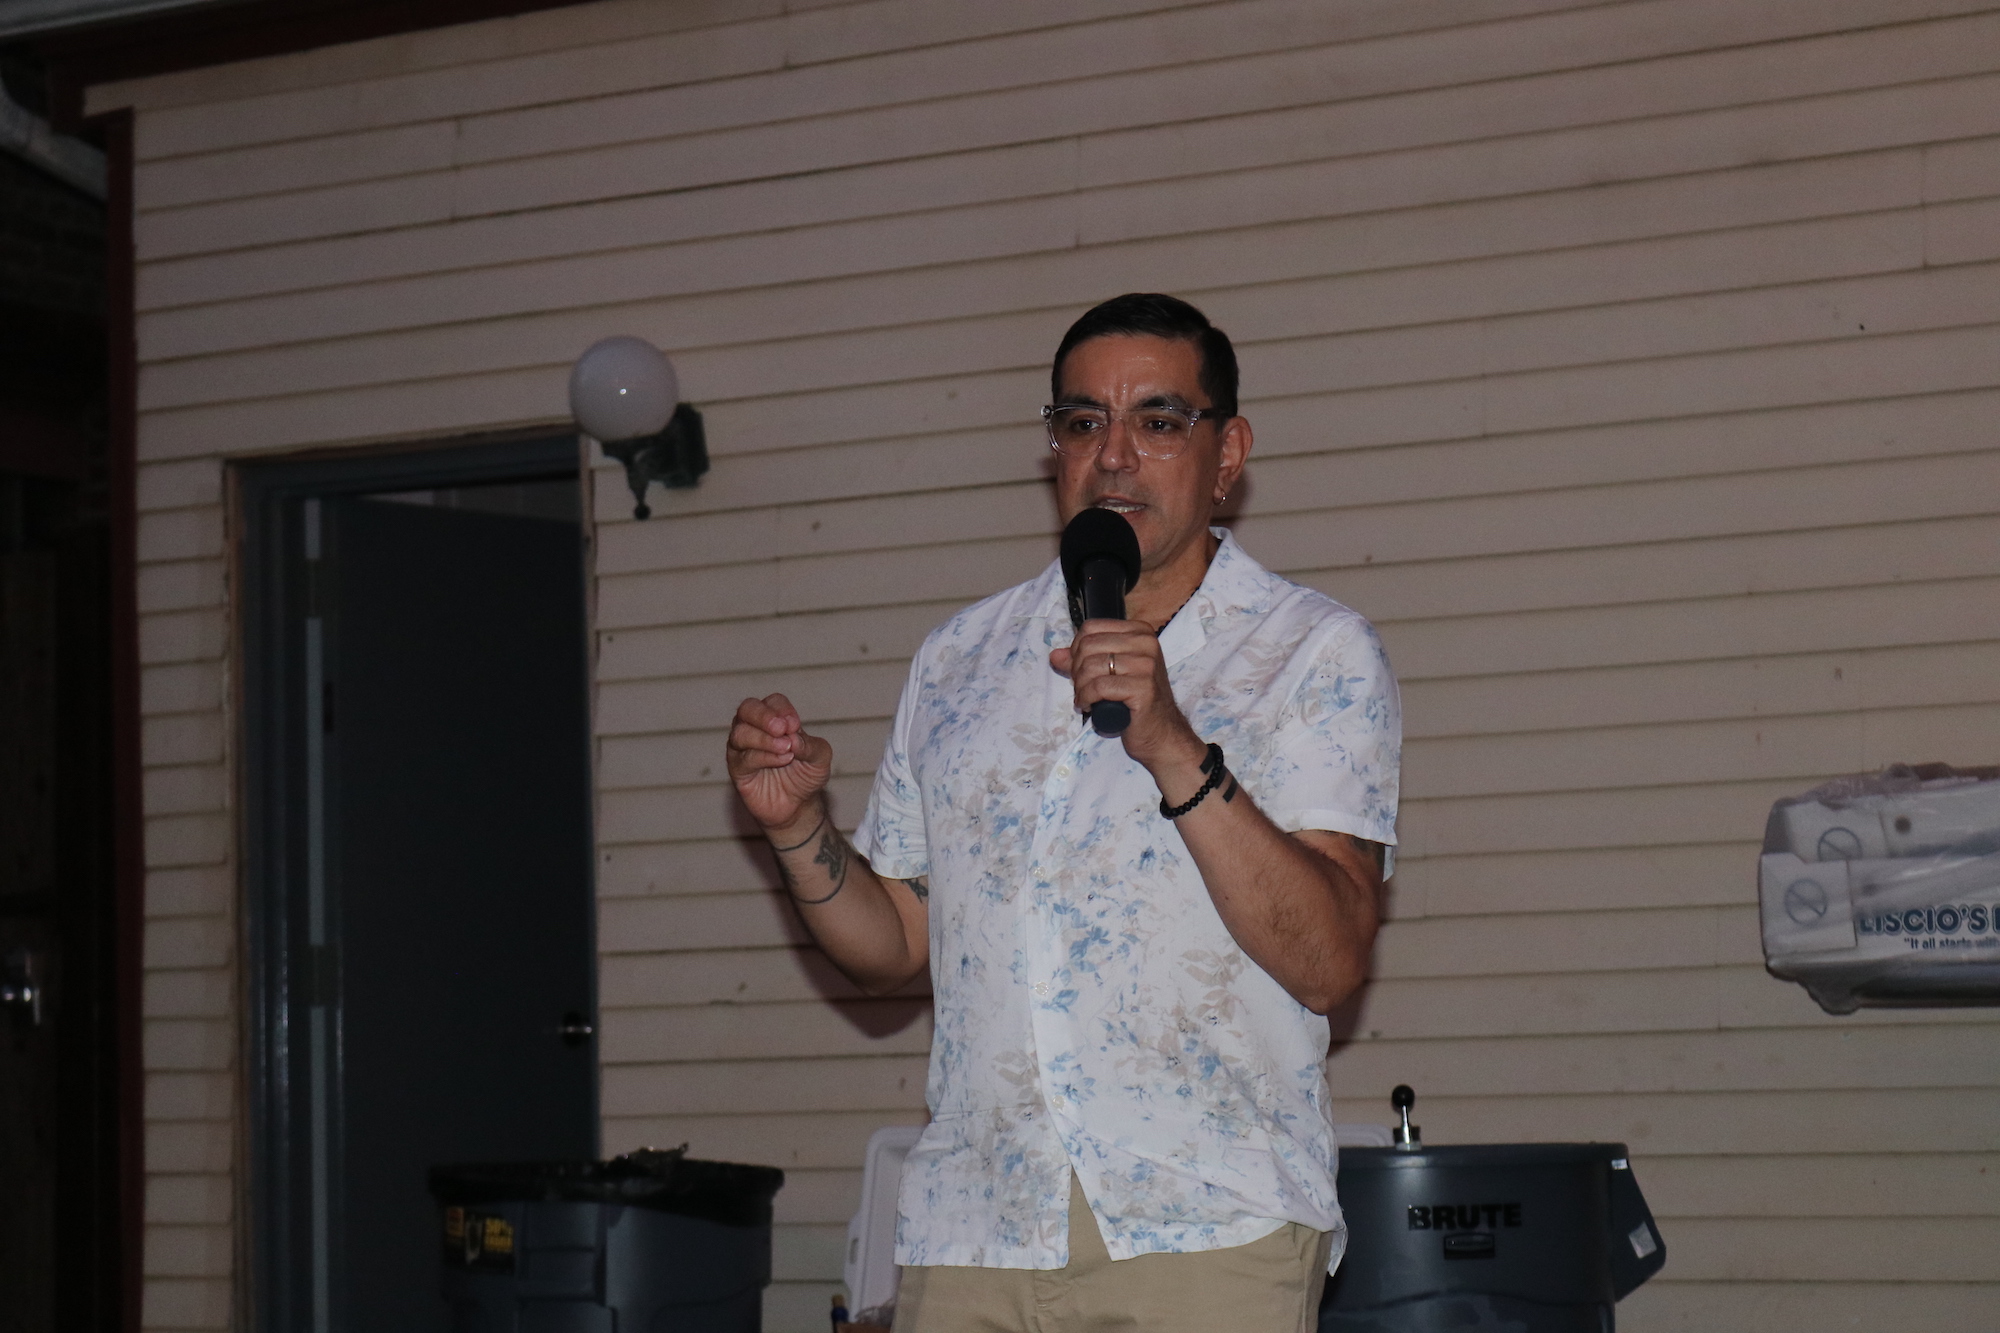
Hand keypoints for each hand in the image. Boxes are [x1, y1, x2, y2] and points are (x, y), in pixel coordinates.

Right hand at [725, 693, 833, 835]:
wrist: (799, 807)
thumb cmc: (806, 775)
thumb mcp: (820, 758)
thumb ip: (810, 745)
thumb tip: (793, 737)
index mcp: (775, 719)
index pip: (773, 702)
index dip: (783, 709)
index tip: (796, 726)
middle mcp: (754, 728)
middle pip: (747, 708)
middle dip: (764, 716)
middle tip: (781, 728)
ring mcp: (742, 748)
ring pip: (740, 733)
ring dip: (764, 739)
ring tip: (786, 749)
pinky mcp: (737, 770)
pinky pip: (743, 758)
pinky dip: (764, 757)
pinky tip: (782, 760)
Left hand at [1049, 620, 1206, 779]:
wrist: (1161, 733)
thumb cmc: (1135, 702)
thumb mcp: (1109, 674)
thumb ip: (1082, 661)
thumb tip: (1055, 655)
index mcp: (1139, 632)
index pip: (1090, 629)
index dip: (1076, 650)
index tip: (1079, 671)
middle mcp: (1146, 643)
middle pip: (1088, 646)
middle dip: (1076, 670)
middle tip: (1081, 688)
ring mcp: (1147, 664)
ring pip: (1091, 666)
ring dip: (1080, 687)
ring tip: (1085, 699)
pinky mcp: (1143, 687)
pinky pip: (1099, 686)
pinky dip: (1086, 698)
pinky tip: (1089, 706)